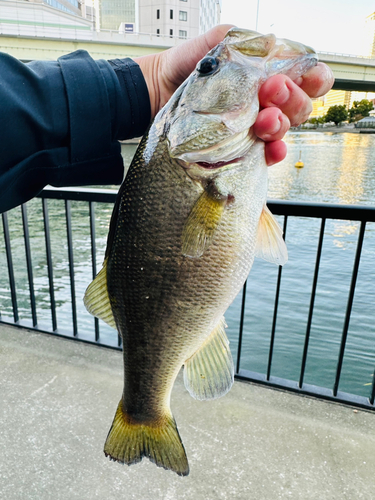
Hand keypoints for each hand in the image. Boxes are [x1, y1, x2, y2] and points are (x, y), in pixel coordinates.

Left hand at [134, 25, 333, 165]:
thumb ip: (250, 42)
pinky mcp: (241, 148)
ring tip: (263, 121)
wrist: (159, 90)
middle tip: (269, 91)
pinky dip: (273, 152)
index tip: (302, 76)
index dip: (314, 78)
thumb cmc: (188, 65)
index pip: (309, 78)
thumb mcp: (220, 42)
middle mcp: (267, 102)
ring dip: (280, 125)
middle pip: (301, 106)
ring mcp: (255, 126)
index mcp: (269, 74)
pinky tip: (270, 148)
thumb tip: (277, 48)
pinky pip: (266, 155)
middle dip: (292, 98)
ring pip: (284, 130)